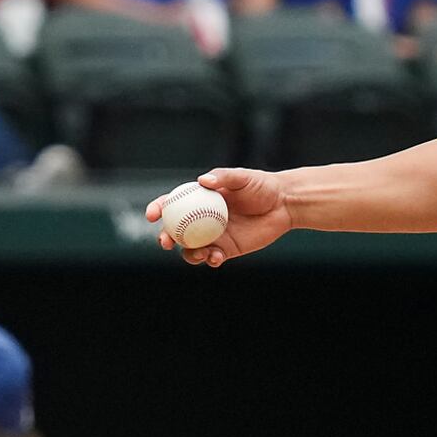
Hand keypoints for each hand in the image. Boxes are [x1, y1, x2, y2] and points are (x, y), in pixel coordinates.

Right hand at [146, 165, 292, 267]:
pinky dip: (210, 260)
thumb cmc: (261, 186)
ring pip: (191, 249)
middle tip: (165, 241)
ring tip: (198, 253)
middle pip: (176, 231)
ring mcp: (213, 236)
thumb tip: (202, 180)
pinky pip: (212, 258)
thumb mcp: (242, 176)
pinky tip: (216, 258)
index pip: (172, 203)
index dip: (158, 208)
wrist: (284, 204)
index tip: (152, 214)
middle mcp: (202, 219)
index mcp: (200, 199)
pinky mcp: (227, 249)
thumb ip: (223, 177)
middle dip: (165, 237)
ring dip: (188, 254)